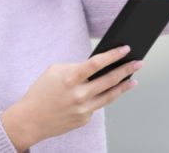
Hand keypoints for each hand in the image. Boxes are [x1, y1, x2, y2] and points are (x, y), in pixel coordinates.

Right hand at [1, 45, 141, 149]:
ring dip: (124, 86)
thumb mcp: (54, 72)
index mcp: (70, 78)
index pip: (97, 63)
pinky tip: (109, 92)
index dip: (113, 55)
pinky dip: (102, 97)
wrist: (30, 120)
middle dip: (127, 69)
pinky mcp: (84, 119)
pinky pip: (97, 105)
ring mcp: (83, 109)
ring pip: (110, 96)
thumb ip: (75, 68)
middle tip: (138, 63)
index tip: (125, 49)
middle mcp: (79, 94)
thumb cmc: (41, 92)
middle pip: (109, 80)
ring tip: (134, 79)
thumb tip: (96, 66)